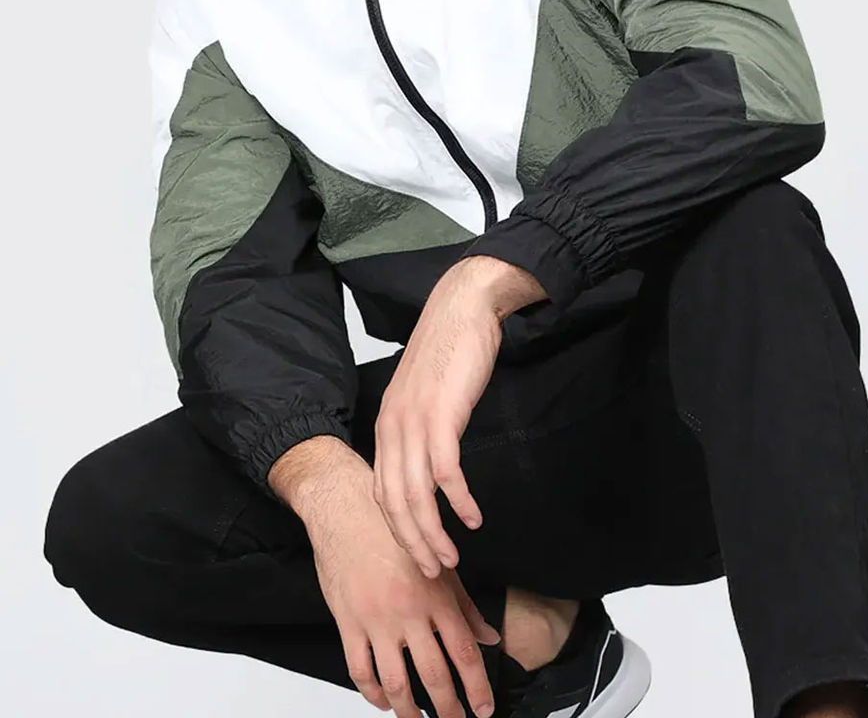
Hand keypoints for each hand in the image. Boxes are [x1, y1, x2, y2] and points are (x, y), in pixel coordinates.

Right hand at [271, 437, 500, 717]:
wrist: (348, 512)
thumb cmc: (395, 535)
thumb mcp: (438, 565)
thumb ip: (465, 605)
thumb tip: (489, 637)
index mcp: (436, 596)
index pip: (464, 652)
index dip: (477, 687)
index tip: (484, 710)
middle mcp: (409, 612)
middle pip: (434, 674)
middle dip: (449, 708)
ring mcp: (377, 620)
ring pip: (396, 681)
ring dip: (410, 710)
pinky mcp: (348, 623)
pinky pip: (361, 670)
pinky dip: (373, 694)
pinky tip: (384, 701)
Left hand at [372, 256, 546, 577]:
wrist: (462, 308)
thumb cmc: (449, 352)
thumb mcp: (425, 396)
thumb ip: (422, 428)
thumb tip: (431, 463)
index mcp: (386, 426)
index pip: (382, 493)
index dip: (398, 530)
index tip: (418, 554)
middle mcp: (392, 428)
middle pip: (395, 502)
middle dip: (412, 543)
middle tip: (433, 572)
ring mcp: (414, 422)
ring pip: (416, 494)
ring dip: (433, 533)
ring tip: (451, 559)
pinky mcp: (442, 414)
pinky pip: (446, 471)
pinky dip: (458, 500)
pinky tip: (472, 517)